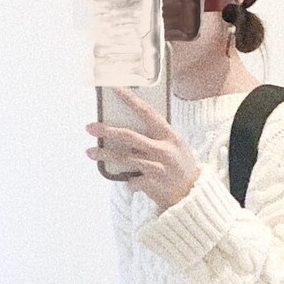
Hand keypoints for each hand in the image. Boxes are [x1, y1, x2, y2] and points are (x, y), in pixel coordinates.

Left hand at [86, 86, 200, 211]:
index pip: (147, 113)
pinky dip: (129, 180)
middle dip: (107, 131)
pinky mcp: (152, 184)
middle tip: (90, 127)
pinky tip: (131, 181)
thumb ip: (158, 135)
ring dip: (105, 155)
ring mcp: (157, 168)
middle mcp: (164, 151)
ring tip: (90, 152)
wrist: (193, 195)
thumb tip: (130, 122)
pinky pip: (131, 180)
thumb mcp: (176, 146)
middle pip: (129, 137)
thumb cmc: (181, 166)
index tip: (114, 88)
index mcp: (171, 137)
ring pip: (124, 158)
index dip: (130, 100)